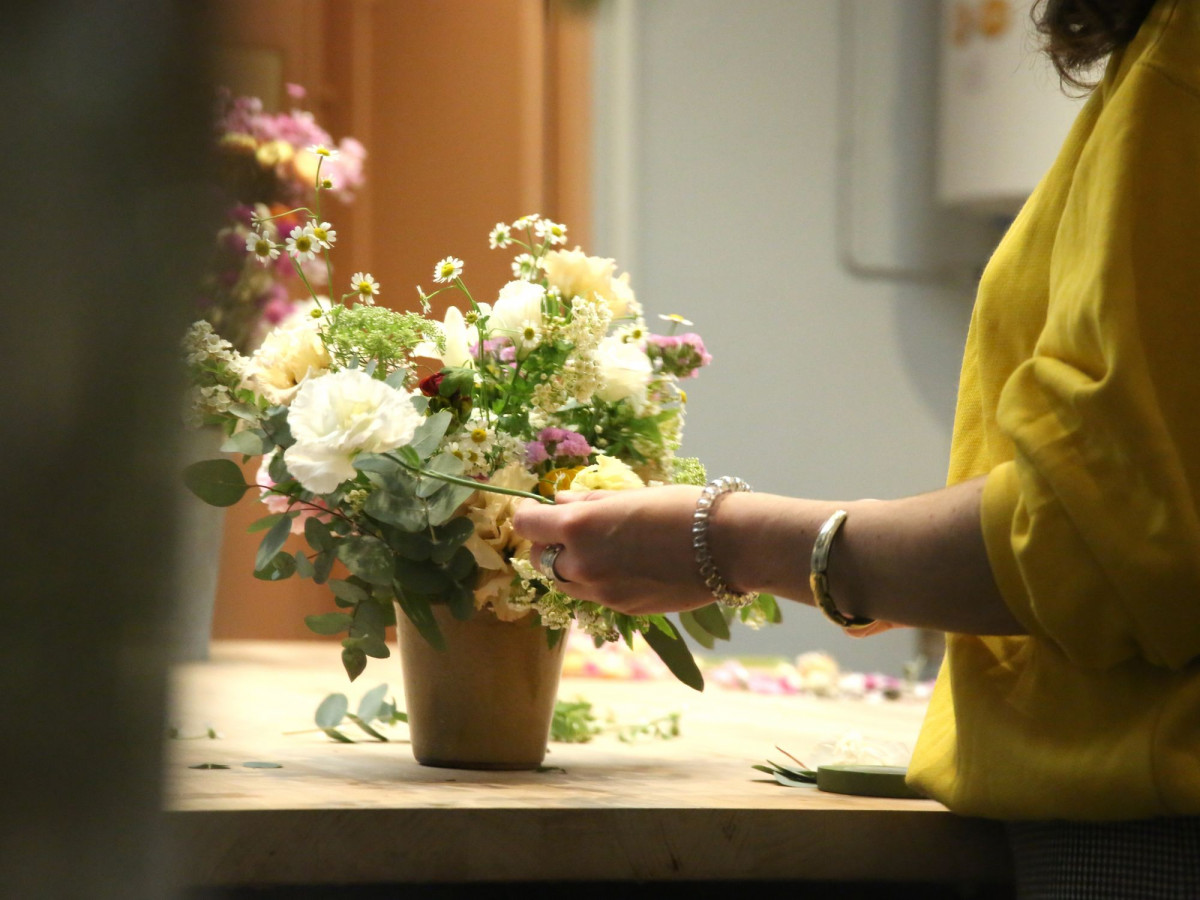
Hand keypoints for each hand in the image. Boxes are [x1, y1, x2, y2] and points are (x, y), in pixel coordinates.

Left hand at [512, 486, 718, 614]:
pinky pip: (595, 595)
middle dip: (550, 543)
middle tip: (570, 529)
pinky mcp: (623, 609)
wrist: (727, 545)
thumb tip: (558, 503)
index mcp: (579, 527)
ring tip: (599, 548)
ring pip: (565, 582)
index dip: (528, 515)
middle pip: (541, 559)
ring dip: (570, 565)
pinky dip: (597, 581)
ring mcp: (601, 592)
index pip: (527, 526)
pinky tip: (626, 565)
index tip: (537, 509)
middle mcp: (582, 564)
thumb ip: (587, 503)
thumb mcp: (629, 495)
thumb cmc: (681, 507)